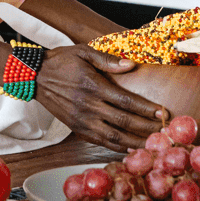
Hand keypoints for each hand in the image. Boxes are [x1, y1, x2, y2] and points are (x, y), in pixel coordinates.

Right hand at [33, 45, 167, 150]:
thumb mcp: (83, 52)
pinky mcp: (76, 128)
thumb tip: (131, 65)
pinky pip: (99, 141)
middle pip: (123, 122)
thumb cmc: (61, 61)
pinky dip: (116, 147)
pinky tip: (130, 148)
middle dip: (147, 128)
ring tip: (153, 144)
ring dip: (134, 142)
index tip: (163, 112)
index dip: (146, 109)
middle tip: (165, 131)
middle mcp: (88, 107)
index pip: (126, 101)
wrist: (34, 77)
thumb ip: (108, 60)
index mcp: (93, 87)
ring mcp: (81, 120)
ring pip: (112, 137)